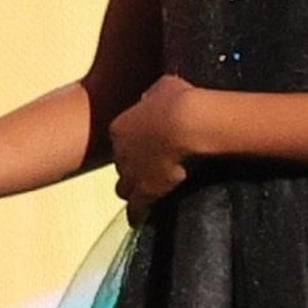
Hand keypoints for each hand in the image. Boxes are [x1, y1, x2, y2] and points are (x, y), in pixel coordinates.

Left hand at [108, 78, 205, 213]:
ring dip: (134, 191)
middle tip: (151, 171)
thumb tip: (156, 97)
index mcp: (120, 126)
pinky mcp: (146, 191)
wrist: (188, 122)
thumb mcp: (162, 88)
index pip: (121, 142)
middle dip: (134, 168)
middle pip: (122, 165)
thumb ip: (154, 95)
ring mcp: (131, 173)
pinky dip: (140, 214)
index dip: (134, 146)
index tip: (147, 148)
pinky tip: (142, 219)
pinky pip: (137, 208)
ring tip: (148, 195)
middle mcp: (120, 151)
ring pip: (124, 188)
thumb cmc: (180, 99)